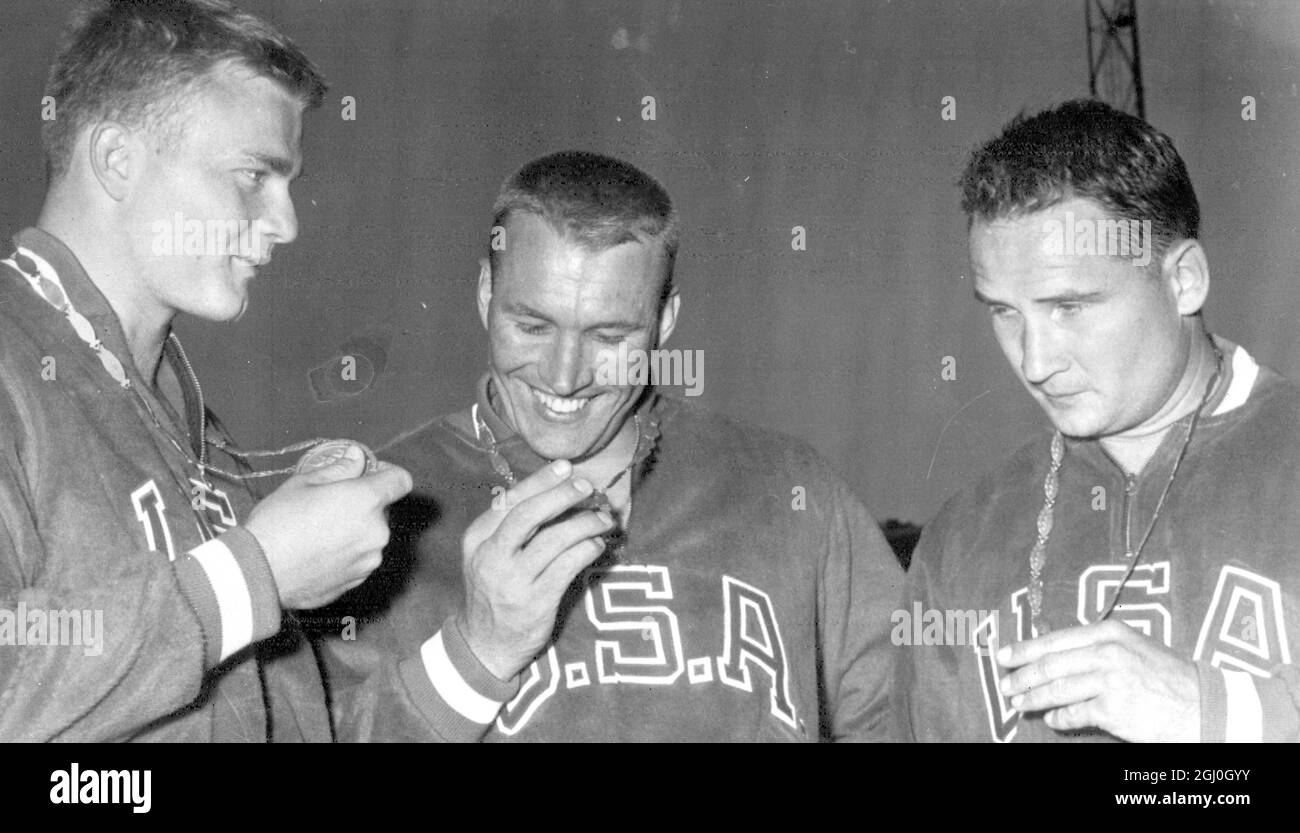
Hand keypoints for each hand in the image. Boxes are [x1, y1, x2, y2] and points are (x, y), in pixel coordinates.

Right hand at [246, 449, 412, 609]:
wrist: (259, 574)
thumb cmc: (277, 524)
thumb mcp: (302, 483)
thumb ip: (338, 468)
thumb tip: (356, 458)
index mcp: (367, 500)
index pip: (401, 480)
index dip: (387, 473)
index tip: (368, 475)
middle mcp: (377, 531)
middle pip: (382, 510)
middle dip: (362, 505)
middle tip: (329, 505)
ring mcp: (369, 560)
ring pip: (370, 537)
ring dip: (354, 531)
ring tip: (318, 534)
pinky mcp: (357, 581)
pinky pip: (359, 559)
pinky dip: (346, 554)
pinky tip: (318, 554)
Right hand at [459, 459, 615, 679]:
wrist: (485, 645)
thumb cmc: (495, 591)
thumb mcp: (490, 555)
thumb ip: (513, 527)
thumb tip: (556, 490)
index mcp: (478, 539)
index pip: (510, 501)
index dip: (540, 481)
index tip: (565, 467)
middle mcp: (492, 557)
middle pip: (528, 515)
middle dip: (562, 496)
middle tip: (587, 487)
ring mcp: (514, 581)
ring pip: (554, 540)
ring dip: (584, 524)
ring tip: (602, 519)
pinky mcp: (536, 601)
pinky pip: (568, 566)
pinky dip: (587, 550)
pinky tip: (597, 545)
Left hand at [997, 620, 1199, 741]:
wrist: (1202, 704)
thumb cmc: (1166, 676)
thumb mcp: (1132, 647)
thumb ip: (1096, 646)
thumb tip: (1053, 654)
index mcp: (1109, 632)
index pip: (1055, 640)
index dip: (1024, 649)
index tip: (1003, 656)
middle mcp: (1107, 652)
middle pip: (1050, 665)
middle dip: (1022, 676)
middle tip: (1005, 685)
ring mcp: (1109, 680)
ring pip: (1056, 689)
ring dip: (1033, 698)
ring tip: (1019, 703)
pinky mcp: (1113, 709)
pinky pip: (1073, 714)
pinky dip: (1059, 718)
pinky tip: (1053, 720)